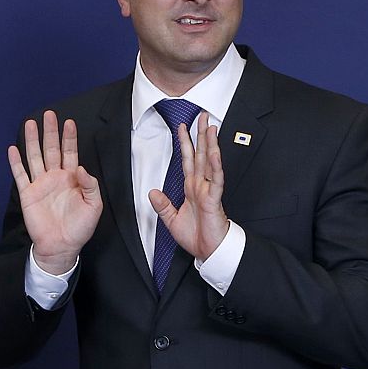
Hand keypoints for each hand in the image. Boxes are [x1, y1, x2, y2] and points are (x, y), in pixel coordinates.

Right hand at [9, 110, 103, 274]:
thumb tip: (81, 167)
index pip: (70, 152)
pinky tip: (12, 149)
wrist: (61, 247)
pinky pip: (20, 175)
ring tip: (30, 123)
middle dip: (50, 132)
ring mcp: (40, 184)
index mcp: (72, 178)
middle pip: (51, 149)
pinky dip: (16, 162)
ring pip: (35, 157)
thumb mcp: (94, 205)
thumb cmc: (79, 228)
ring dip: (32, 140)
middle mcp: (55, 177)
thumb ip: (91, 185)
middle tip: (49, 114)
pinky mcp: (27, 195)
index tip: (69, 122)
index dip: (69, 138)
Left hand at [149, 111, 229, 261]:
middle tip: (202, 116)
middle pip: (201, 154)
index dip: (185, 143)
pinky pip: (215, 179)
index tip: (182, 127)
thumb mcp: (172, 220)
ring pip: (210, 162)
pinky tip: (215, 152)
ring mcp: (209, 190)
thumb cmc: (196, 236)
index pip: (188, 160)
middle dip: (200, 135)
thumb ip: (163, 205)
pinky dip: (215, 166)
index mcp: (191, 188)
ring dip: (210, 144)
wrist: (209, 252)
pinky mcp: (214, 199)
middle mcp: (201, 185)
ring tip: (211, 127)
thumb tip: (152, 192)